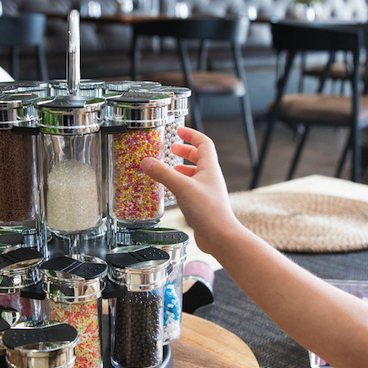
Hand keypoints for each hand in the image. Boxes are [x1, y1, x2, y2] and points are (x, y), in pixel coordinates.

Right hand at [140, 127, 242, 256]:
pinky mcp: (202, 204)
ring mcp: (207, 191)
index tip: (179, 130)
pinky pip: (191, 188)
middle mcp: (210, 178)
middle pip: (199, 157)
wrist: (220, 236)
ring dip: (182, 168)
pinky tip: (172, 190)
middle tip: (172, 148)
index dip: (191, 134)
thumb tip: (146, 161)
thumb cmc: (208, 211)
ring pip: (195, 174)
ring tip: (169, 168)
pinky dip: (180, 184)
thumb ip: (163, 174)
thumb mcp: (182, 187)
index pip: (203, 143)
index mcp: (209, 168)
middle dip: (185, 150)